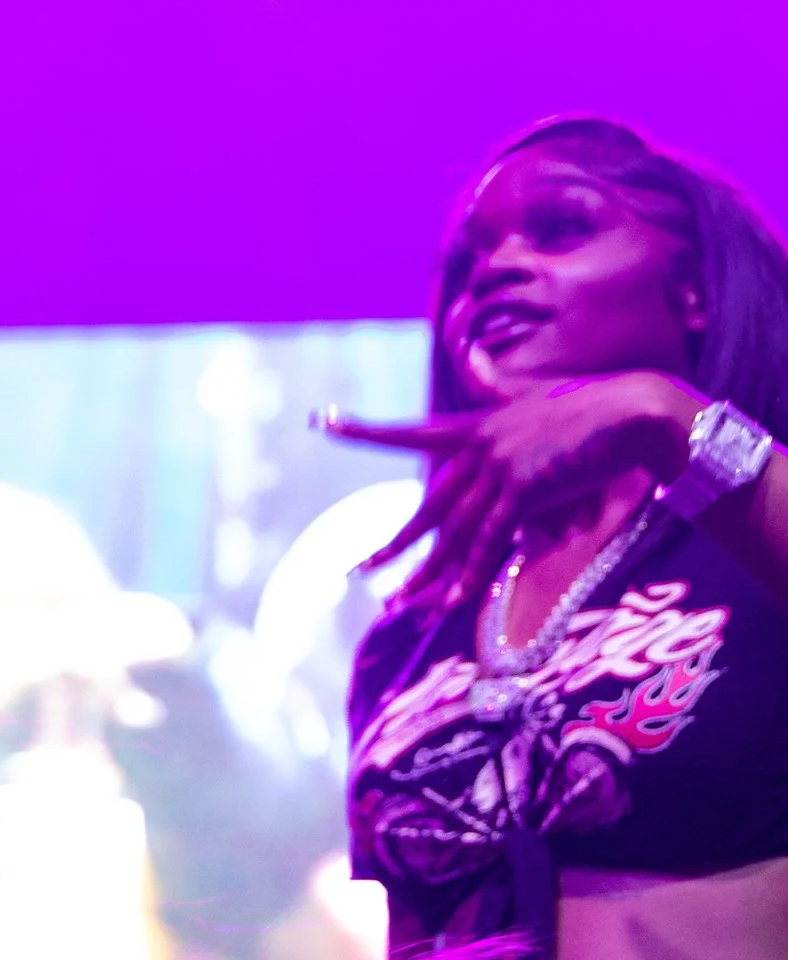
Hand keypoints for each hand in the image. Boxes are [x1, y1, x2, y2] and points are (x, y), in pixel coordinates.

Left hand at [323, 372, 699, 598]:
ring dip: (428, 572)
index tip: (324, 420)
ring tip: (396, 601)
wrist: (634, 411)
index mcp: (479, 426)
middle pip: (429, 506)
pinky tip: (452, 601)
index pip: (413, 432)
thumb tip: (469, 357)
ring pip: (453, 531)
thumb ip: (496, 387)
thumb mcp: (536, 394)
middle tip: (358, 570)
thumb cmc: (595, 407)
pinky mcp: (522, 489)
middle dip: (394, 543)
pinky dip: (471, 573)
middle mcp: (480, 446)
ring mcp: (498, 467)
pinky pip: (488, 541)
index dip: (368, 430)